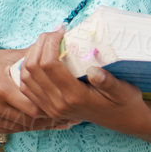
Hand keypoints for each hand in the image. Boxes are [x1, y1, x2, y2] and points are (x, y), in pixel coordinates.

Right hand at [0, 45, 70, 134]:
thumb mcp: (7, 56)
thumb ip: (33, 58)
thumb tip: (60, 51)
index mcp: (0, 87)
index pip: (35, 107)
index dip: (53, 110)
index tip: (67, 110)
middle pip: (28, 121)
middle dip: (48, 121)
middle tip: (66, 120)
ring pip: (17, 128)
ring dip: (35, 126)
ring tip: (55, 124)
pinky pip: (3, 130)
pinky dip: (17, 127)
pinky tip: (31, 124)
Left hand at [11, 27, 148, 129]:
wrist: (122, 120)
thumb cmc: (124, 102)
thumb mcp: (124, 91)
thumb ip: (109, 82)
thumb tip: (93, 70)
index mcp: (75, 97)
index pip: (49, 65)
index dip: (50, 42)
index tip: (61, 30)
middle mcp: (58, 104)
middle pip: (33, 67)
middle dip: (39, 44)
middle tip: (53, 33)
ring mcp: (50, 108)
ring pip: (25, 76)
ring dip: (31, 54)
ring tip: (47, 42)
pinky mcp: (46, 108)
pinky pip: (26, 86)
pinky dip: (27, 68)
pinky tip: (40, 57)